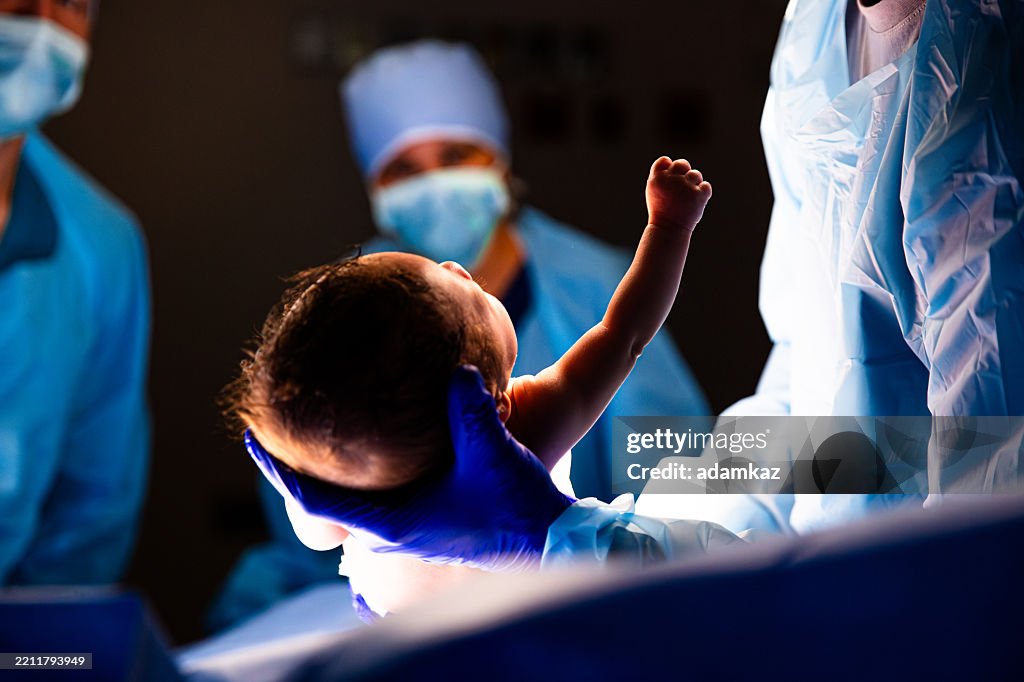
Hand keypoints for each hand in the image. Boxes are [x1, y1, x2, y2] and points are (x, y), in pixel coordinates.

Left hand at [245, 366, 575, 570]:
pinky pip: (384, 494)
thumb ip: (469, 407)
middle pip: (328, 499)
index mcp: (391, 523)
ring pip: (357, 497)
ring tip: (320, 430)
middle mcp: (393, 529)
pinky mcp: (429, 519)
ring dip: (336, 468)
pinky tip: (379, 440)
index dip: (279, 469)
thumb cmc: (515, 505)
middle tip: (282, 426)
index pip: (314, 500)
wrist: (549, 536)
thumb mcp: (491, 450)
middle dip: (302, 465)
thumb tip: (453, 367)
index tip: (252, 437)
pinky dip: (368, 470)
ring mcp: (410, 527)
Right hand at [646, 156, 711, 231]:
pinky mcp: (698, 194)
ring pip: (695, 174)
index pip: (664, 160)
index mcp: (657, 177)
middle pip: (682, 164)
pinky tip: (695, 202)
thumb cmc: (661, 210)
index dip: (669, 167)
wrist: (668, 229)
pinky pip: (706, 186)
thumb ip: (661, 175)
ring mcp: (685, 186)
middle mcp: (671, 179)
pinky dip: (703, 193)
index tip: (668, 179)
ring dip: (694, 184)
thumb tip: (671, 162)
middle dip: (684, 172)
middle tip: (682, 188)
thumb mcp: (654, 191)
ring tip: (688, 198)